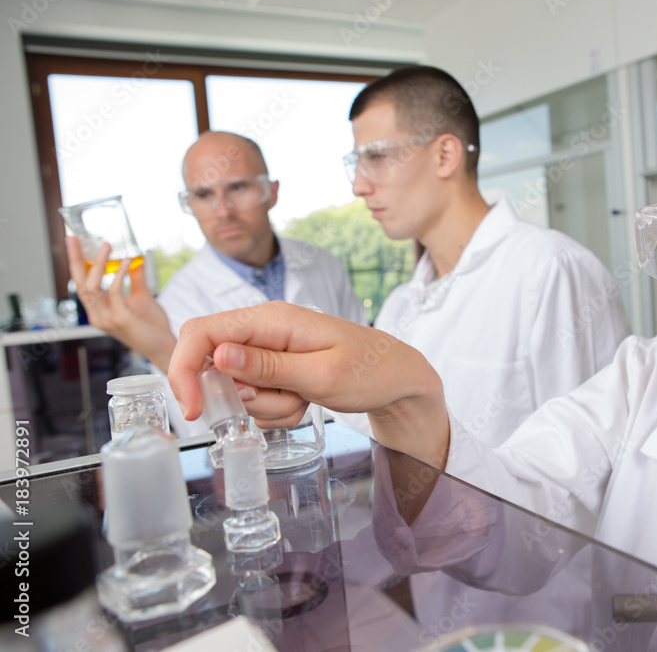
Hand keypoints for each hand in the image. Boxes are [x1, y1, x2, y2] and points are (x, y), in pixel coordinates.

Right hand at [66, 236, 175, 370]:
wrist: (165, 346)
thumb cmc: (152, 325)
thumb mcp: (142, 297)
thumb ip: (135, 279)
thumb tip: (134, 260)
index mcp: (98, 310)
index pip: (81, 283)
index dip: (76, 262)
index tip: (74, 242)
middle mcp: (97, 315)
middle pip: (80, 283)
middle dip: (76, 259)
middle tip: (75, 239)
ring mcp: (107, 319)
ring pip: (93, 286)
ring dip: (99, 264)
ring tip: (106, 247)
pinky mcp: (120, 319)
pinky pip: (114, 293)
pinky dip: (118, 275)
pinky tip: (126, 262)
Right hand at [168, 301, 449, 467]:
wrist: (398, 379)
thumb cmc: (370, 371)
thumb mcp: (321, 375)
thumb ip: (268, 367)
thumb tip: (217, 354)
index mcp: (271, 319)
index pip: (200, 332)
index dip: (184, 370)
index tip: (194, 410)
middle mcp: (263, 330)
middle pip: (213, 366)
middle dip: (239, 398)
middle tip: (284, 401)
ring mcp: (268, 350)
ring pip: (235, 389)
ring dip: (265, 407)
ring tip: (304, 399)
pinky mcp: (275, 369)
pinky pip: (255, 398)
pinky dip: (275, 410)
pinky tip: (305, 401)